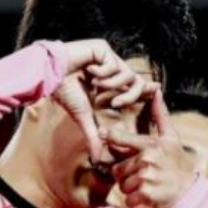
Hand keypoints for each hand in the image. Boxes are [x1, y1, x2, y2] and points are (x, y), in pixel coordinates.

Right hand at [54, 39, 155, 161]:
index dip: (146, 89)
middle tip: (116, 103)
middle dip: (130, 95)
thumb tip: (96, 159)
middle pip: (137, 82)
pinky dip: (103, 72)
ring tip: (96, 84)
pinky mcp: (103, 48)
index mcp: (110, 83)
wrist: (50, 77)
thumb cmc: (65, 92)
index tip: (157, 90)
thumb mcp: (83, 117)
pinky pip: (114, 64)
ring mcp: (108, 58)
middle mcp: (111, 69)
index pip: (134, 86)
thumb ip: (94, 136)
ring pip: (128, 74)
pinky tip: (89, 70)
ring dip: (111, 84)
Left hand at [106, 89, 196, 207]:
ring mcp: (145, 178)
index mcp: (150, 145)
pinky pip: (128, 200)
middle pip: (118, 169)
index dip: (110, 137)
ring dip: (131, 189)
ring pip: (122, 185)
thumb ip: (160, 116)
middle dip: (127, 175)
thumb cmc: (178, 163)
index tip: (102, 134)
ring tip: (147, 185)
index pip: (122, 139)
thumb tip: (157, 91)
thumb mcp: (172, 138)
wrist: (189, 192)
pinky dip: (135, 202)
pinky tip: (148, 197)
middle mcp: (146, 160)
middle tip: (144, 176)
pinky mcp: (145, 195)